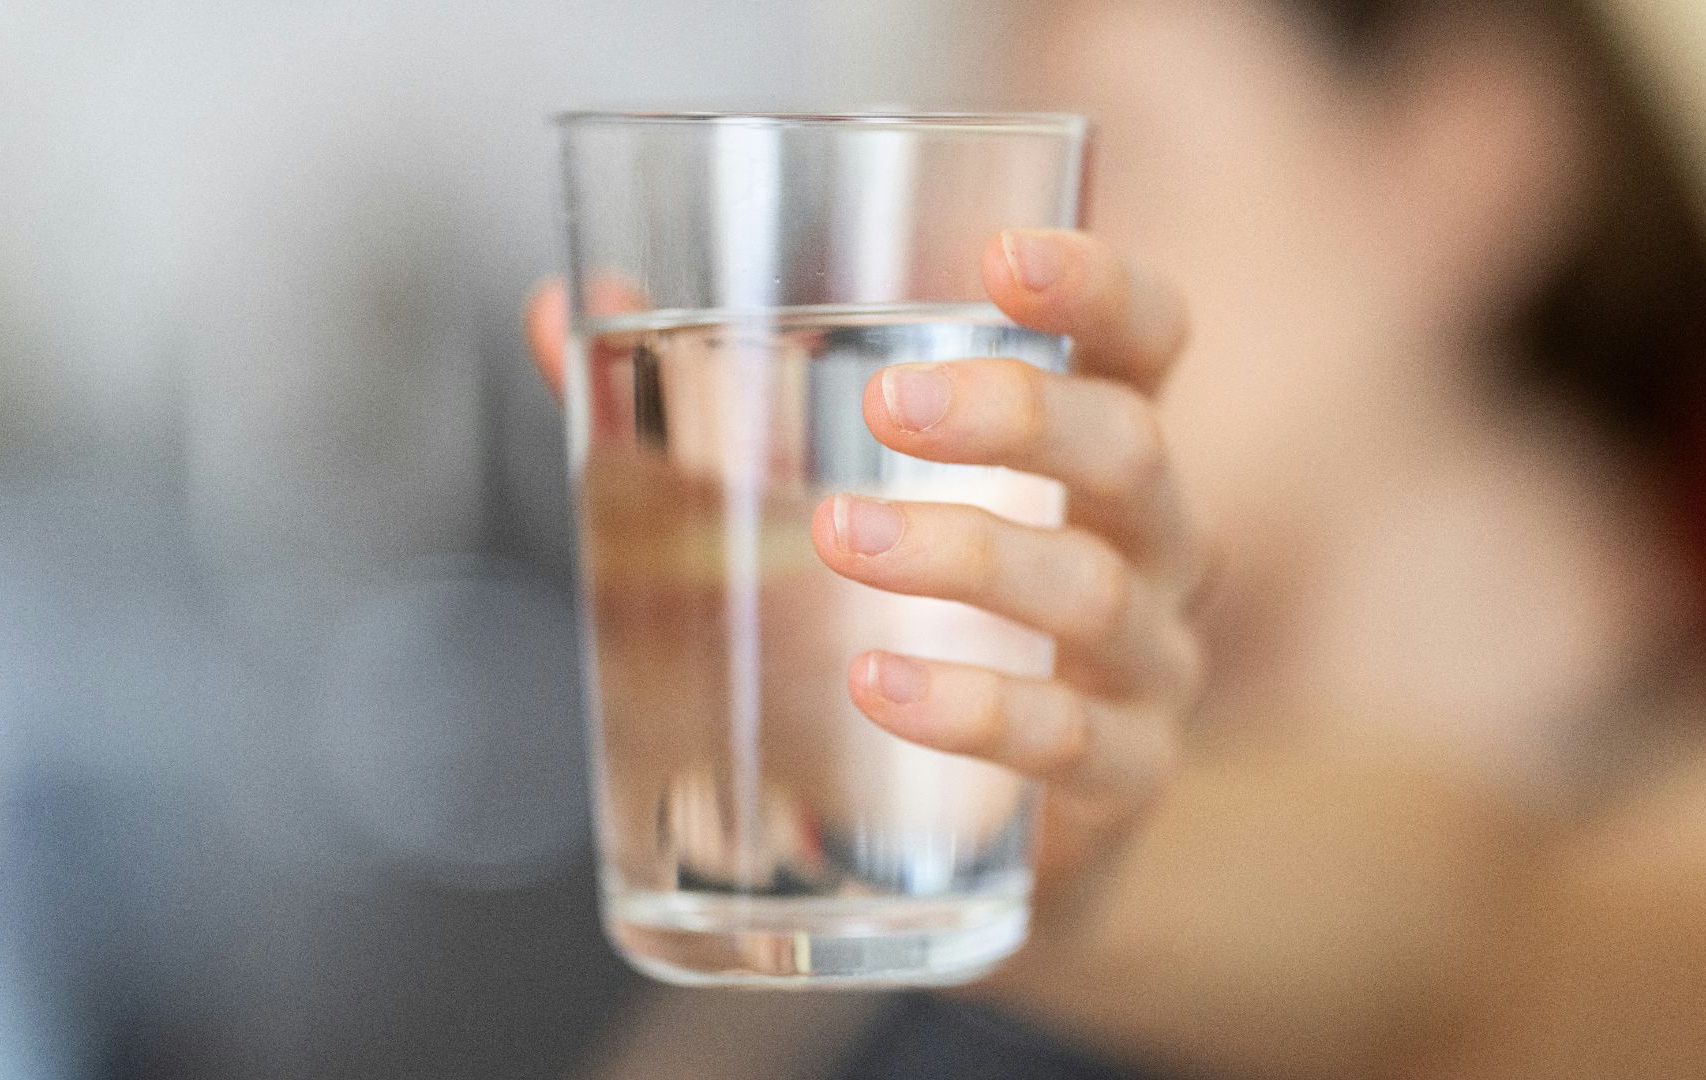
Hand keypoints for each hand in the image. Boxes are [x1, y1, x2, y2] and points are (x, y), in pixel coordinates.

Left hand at [526, 229, 1203, 920]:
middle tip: (888, 405)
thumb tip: (558, 310)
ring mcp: (1147, 664)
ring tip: (839, 537)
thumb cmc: (901, 623)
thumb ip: (694, 407)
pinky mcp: (1122, 778)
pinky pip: (1070, 739)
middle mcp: (1147, 542)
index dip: (1099, 286)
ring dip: (964, 554)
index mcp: (1088, 448)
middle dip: (1015, 413)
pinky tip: (879, 684)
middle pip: (1130, 448)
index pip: (1147, 338)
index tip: (1000, 256)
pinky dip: (973, 707)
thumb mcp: (815, 501)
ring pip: (1091, 589)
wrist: (966, 837)